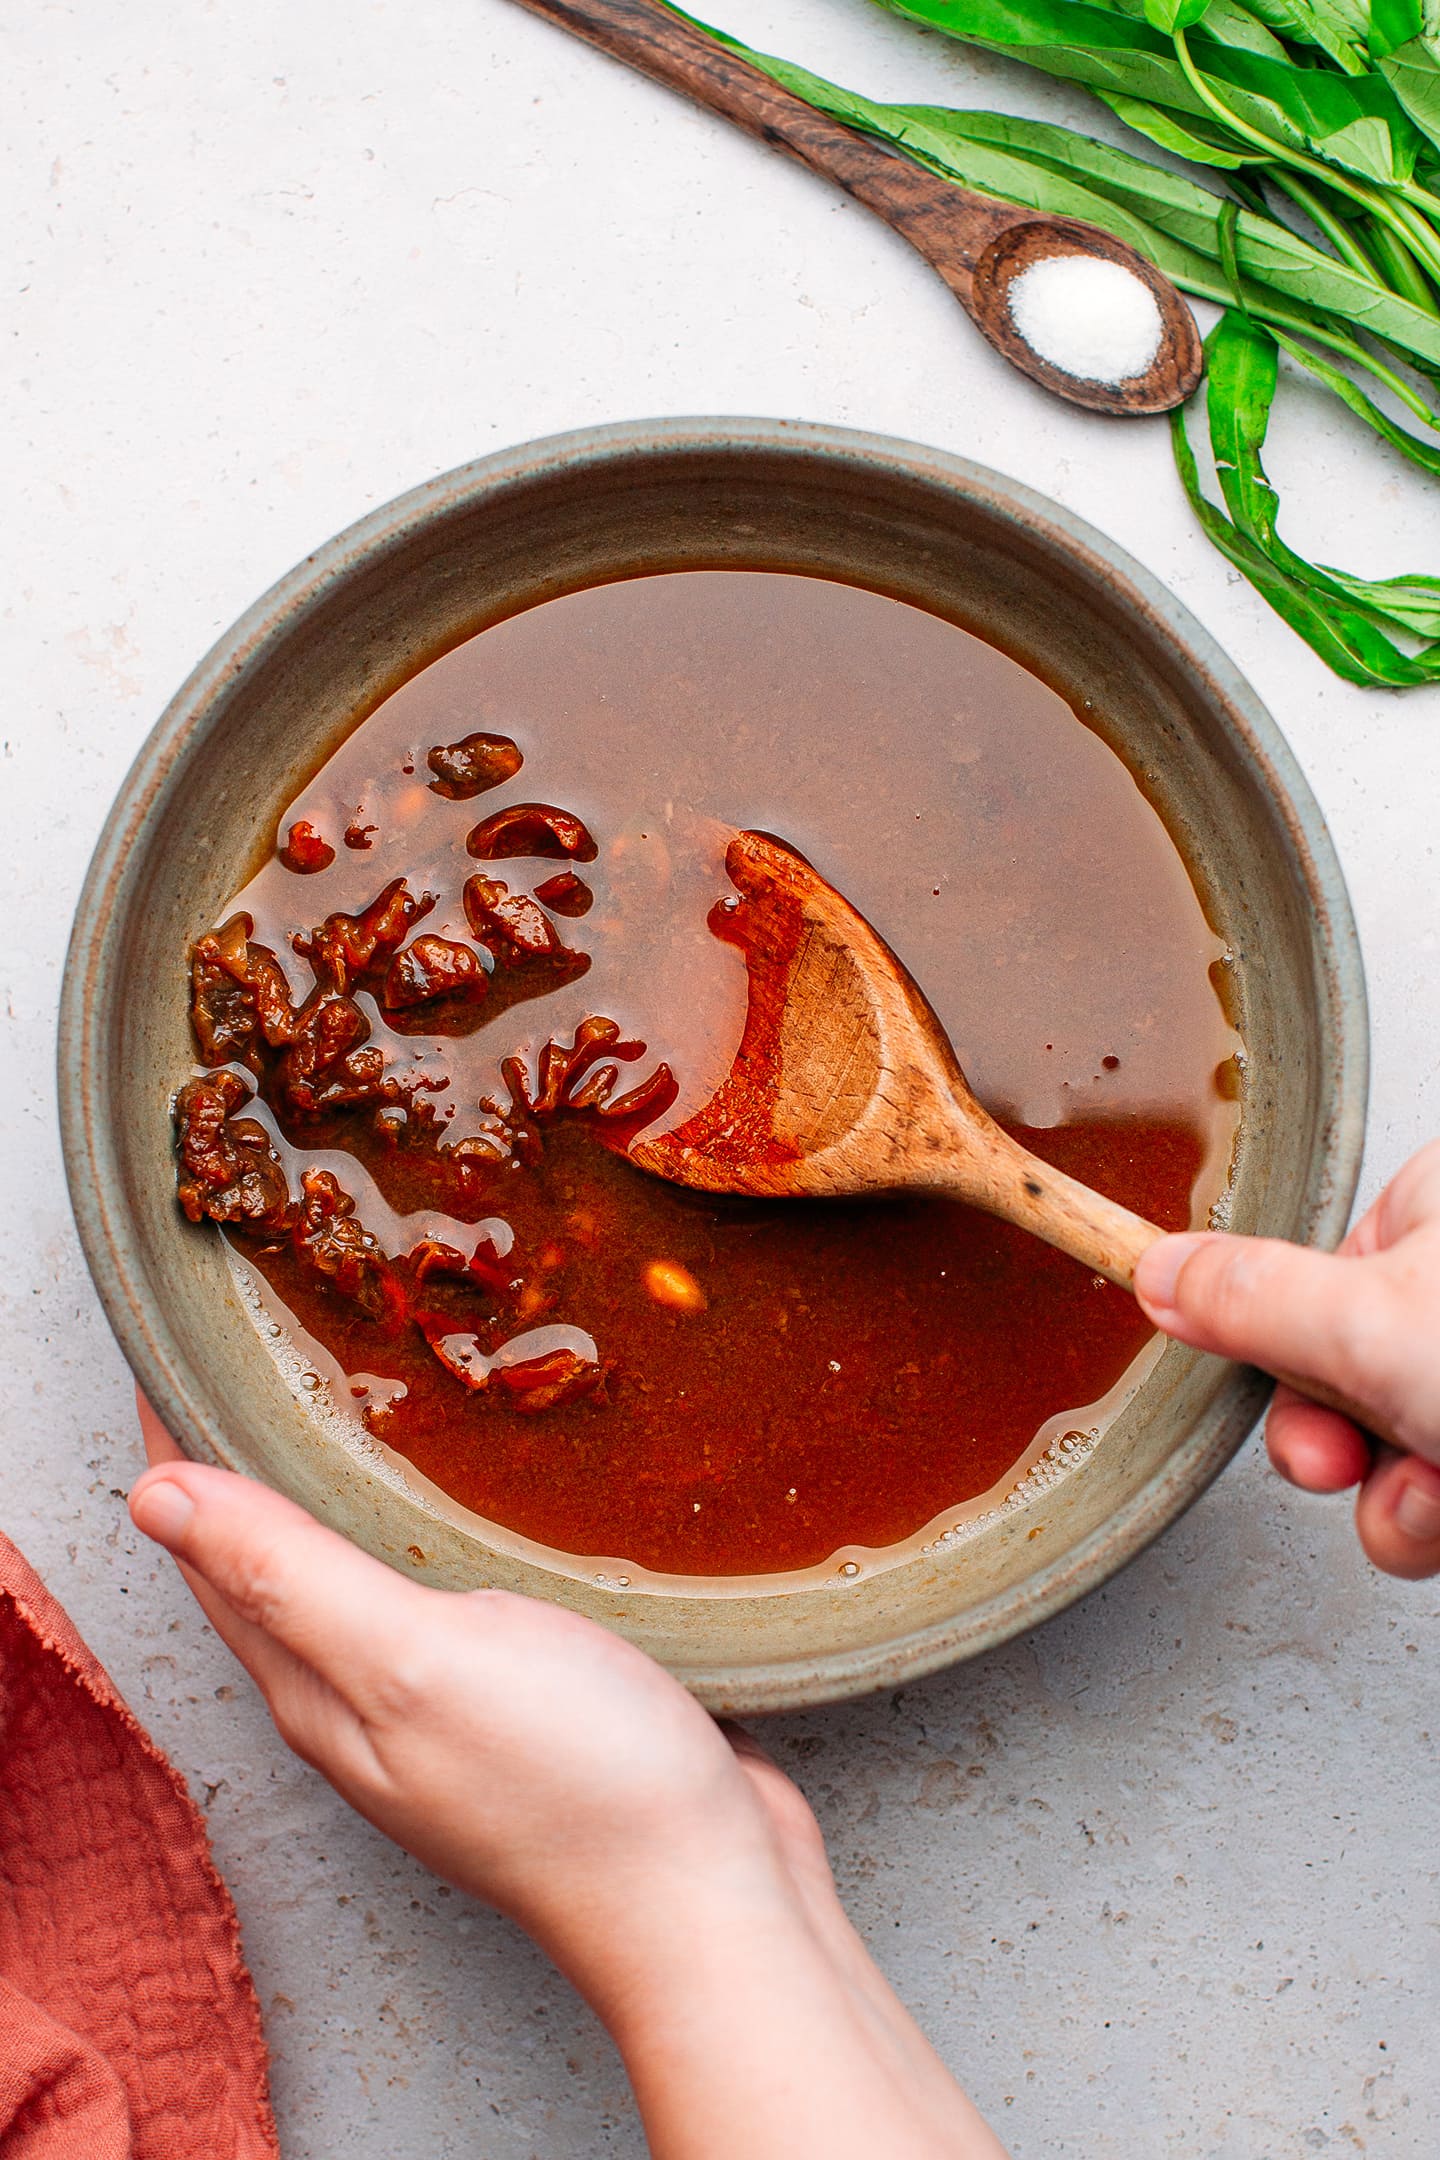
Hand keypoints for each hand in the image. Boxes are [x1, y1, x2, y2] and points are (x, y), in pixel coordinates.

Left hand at [129, 1395, 1005, 2157]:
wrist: (707, 1895)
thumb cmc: (569, 1781)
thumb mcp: (414, 1661)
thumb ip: (290, 1577)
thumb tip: (152, 1496)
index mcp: (315, 1686)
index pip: (210, 1552)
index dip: (184, 1445)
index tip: (184, 1344)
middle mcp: (361, 1696)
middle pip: (274, 1560)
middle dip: (254, 1455)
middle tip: (272, 1342)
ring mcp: (443, 1700)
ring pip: (361, 1571)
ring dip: (345, 1485)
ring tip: (361, 1386)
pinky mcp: (522, 1692)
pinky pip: (447, 1589)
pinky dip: (433, 1525)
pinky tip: (471, 1485)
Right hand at [1134, 1139, 1439, 1578]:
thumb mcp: (1368, 1323)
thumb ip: (1249, 1301)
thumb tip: (1158, 1273)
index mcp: (1432, 1206)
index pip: (1305, 1271)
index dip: (1280, 1342)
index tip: (1263, 1375)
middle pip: (1334, 1371)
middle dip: (1334, 1444)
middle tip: (1346, 1458)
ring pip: (1383, 1448)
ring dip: (1392, 1501)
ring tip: (1435, 1492)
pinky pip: (1429, 1491)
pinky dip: (1435, 1519)